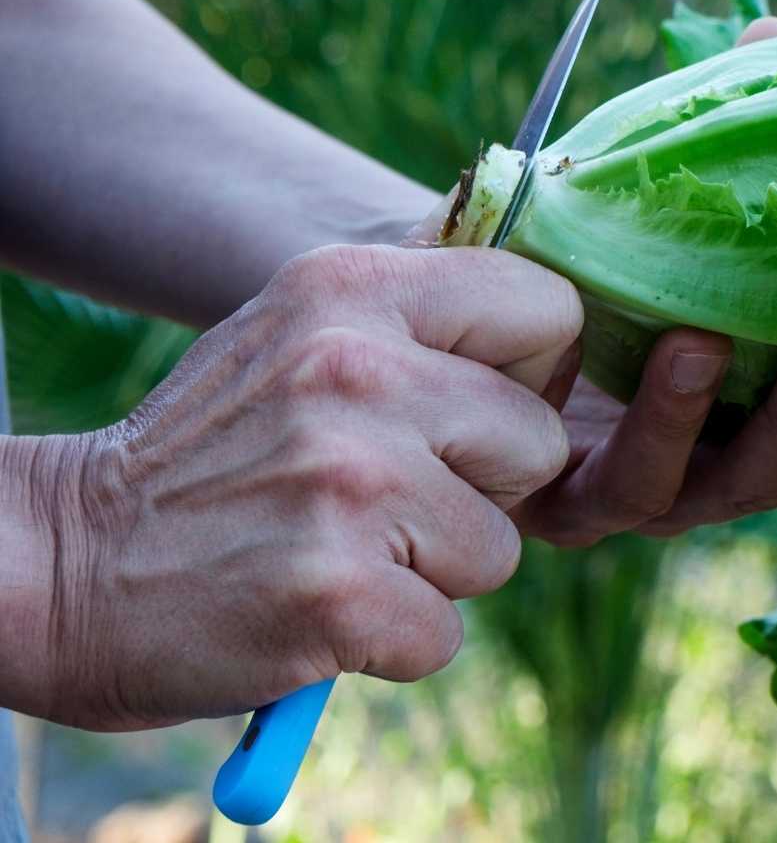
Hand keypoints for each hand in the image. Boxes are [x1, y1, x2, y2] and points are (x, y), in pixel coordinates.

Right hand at [13, 244, 581, 730]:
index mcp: (352, 289)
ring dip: (433, 571)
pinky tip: (315, 608)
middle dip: (483, 488)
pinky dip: (389, 642)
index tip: (471, 411)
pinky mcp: (341, 591)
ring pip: (500, 547)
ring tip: (339, 547)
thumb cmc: (211, 456)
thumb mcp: (299, 335)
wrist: (59, 564)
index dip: (528, 375)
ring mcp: (351, 482)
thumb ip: (420, 324)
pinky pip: (444, 633)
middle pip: (540, 440)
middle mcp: (358, 371)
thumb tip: (562, 333)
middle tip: (383, 498)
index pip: (548, 307)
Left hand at [507, 16, 776, 544]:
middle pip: (769, 475)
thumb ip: (721, 133)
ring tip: (698, 341)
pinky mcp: (554, 501)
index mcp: (748, 418)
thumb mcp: (655, 192)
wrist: (459, 282)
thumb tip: (769, 33)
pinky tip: (596, 367)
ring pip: (686, 489)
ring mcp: (631, 494)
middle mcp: (703, 469)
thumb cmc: (584, 244)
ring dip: (694, 419)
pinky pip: (597, 491)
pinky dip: (613, 431)